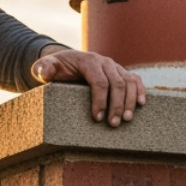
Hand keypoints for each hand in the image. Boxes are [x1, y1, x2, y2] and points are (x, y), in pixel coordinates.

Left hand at [31, 47, 146, 126]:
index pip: (99, 81)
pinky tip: (141, 105)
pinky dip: (140, 91)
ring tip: (127, 119)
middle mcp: (105, 62)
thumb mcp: (46, 67)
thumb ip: (43, 69)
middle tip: (113, 124)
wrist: (68, 62)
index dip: (100, 100)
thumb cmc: (57, 68)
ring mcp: (115, 67)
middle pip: (116, 83)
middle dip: (116, 105)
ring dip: (130, 101)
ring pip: (129, 82)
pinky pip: (135, 80)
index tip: (96, 118)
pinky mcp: (121, 73)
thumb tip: (44, 73)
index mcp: (89, 61)